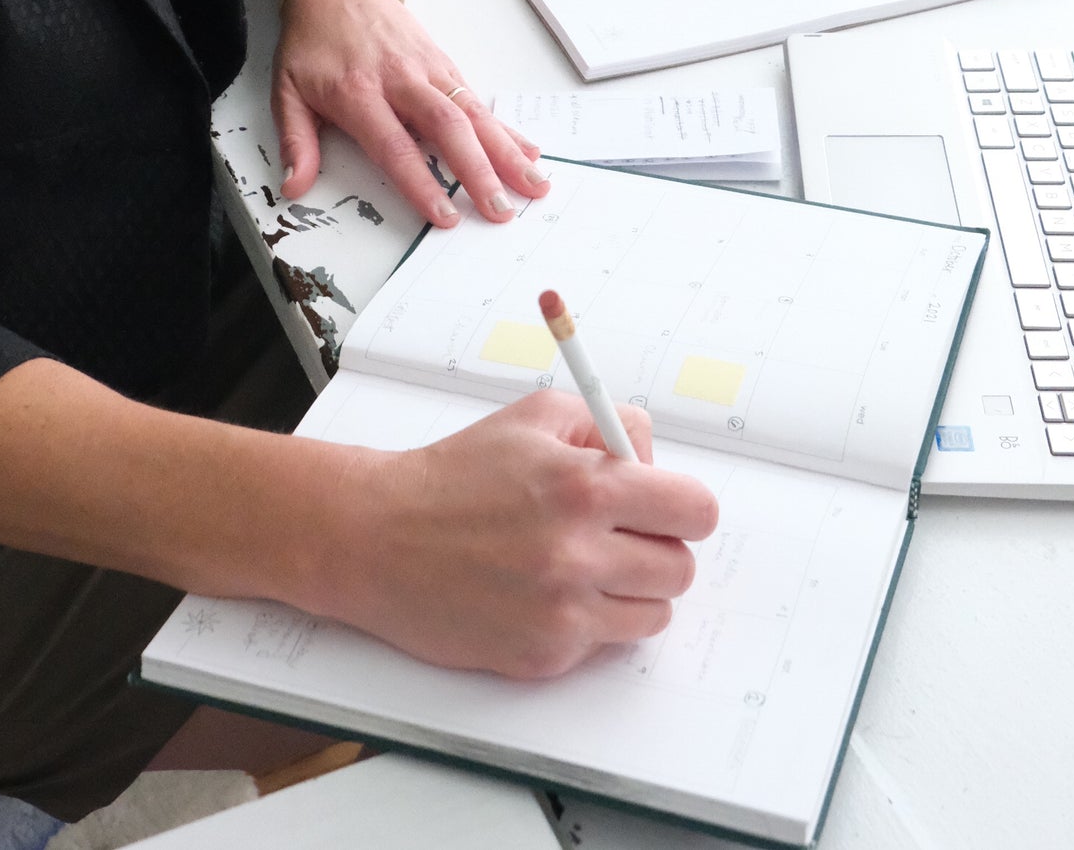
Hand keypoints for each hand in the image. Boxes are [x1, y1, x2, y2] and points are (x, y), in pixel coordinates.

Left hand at [271, 0, 548, 226]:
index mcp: (358, 92)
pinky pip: (478, 98)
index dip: (421, 183)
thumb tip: (293, 186)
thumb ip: (295, 140)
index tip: (444, 216)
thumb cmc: (311, 41)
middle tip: (501, 211)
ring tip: (533, 186)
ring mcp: (427, 69)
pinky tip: (529, 152)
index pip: (395, 146)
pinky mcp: (443, 63)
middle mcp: (400, 79)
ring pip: (472, 112)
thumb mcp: (285, 88)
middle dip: (479, 172)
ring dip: (506, 151)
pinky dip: (505, 127)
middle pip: (447, 127)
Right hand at [323, 394, 719, 677]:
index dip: (685, 507)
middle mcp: (579, 552)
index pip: (694, 510)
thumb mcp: (533, 417)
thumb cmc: (453, 475)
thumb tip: (652, 460)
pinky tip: (543, 593)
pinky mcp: (543, 656)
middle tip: (619, 534)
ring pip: (652, 614)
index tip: (668, 506)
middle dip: (657, 547)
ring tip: (581, 565)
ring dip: (629, 590)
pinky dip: (585, 621)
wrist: (379, 538)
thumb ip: (607, 426)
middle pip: (681, 569)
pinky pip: (602, 645)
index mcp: (585, 485)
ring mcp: (563, 612)